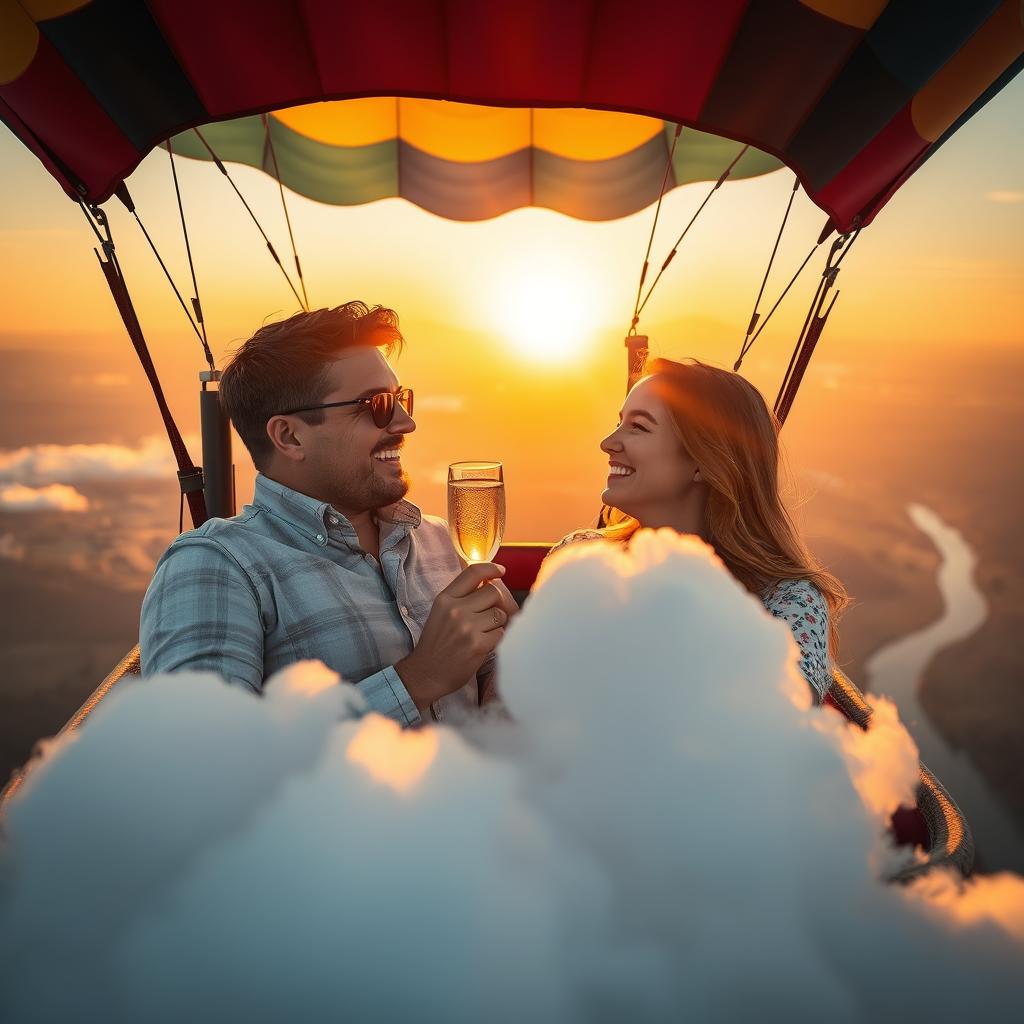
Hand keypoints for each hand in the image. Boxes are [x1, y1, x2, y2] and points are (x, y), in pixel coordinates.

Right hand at [395, 562, 509, 713]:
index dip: (491, 568)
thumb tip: (487, 580)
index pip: (473, 573)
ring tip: (484, 632)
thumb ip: (460, 596)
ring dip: (497, 623)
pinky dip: (496, 638)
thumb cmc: (436, 642)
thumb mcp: (440, 612)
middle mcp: (455, 609)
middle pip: (493, 592)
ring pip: (500, 614)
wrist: (426, 673)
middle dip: (497, 603)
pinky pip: (501, 633)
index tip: (501, 571)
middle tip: (490, 615)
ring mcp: (467, 627)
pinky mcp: (478, 645)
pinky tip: (484, 644)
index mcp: (445, 598)